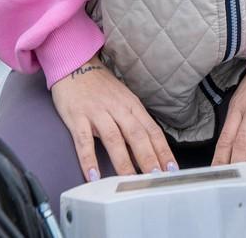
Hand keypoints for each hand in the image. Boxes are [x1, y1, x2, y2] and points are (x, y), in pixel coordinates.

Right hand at [50, 56, 176, 180]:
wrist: (74, 64)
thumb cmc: (100, 87)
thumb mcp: (123, 100)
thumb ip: (133, 123)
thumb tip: (147, 151)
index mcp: (132, 105)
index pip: (152, 131)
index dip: (163, 151)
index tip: (171, 169)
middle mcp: (118, 108)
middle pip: (136, 135)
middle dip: (148, 157)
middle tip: (156, 177)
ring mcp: (97, 112)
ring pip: (113, 139)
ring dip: (123, 161)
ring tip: (129, 180)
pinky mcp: (77, 117)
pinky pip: (84, 141)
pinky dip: (89, 159)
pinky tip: (93, 175)